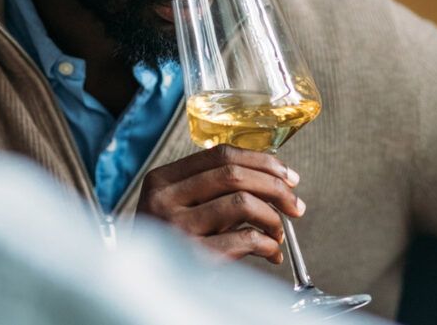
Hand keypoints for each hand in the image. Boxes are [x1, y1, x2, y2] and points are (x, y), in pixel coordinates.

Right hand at [136, 144, 304, 263]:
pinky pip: (242, 239)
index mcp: (163, 179)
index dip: (262, 162)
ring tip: (277, 232)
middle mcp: (165, 200)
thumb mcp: (182, 206)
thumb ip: (214, 189)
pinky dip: (266, 244)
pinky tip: (270, 251)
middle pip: (234, 174)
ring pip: (241, 203)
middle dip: (275, 188)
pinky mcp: (191, 258)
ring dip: (272, 218)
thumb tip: (275, 182)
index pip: (221, 154)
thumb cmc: (170, 242)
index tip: (288, 175)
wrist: (141, 282)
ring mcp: (176, 229)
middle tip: (295, 205)